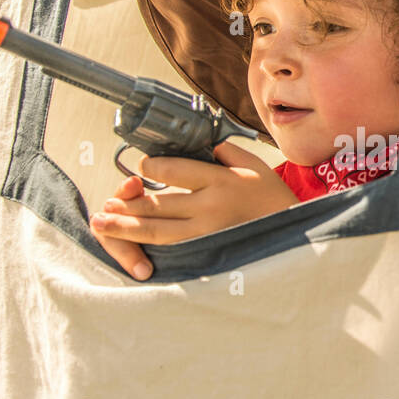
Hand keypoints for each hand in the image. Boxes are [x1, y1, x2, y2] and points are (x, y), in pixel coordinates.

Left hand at [89, 141, 298, 279]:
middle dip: (127, 203)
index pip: (171, 170)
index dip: (148, 167)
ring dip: (126, 227)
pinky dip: (148, 247)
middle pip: (158, 204)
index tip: (141, 167)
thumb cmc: (274, 199)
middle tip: (105, 203)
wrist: (296, 236)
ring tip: (102, 223)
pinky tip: (131, 245)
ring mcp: (208, 234)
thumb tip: (198, 145)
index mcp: (220, 179)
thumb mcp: (254, 165)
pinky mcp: (209, 253)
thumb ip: (224, 152)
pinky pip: (172, 251)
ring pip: (158, 231)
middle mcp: (210, 207)